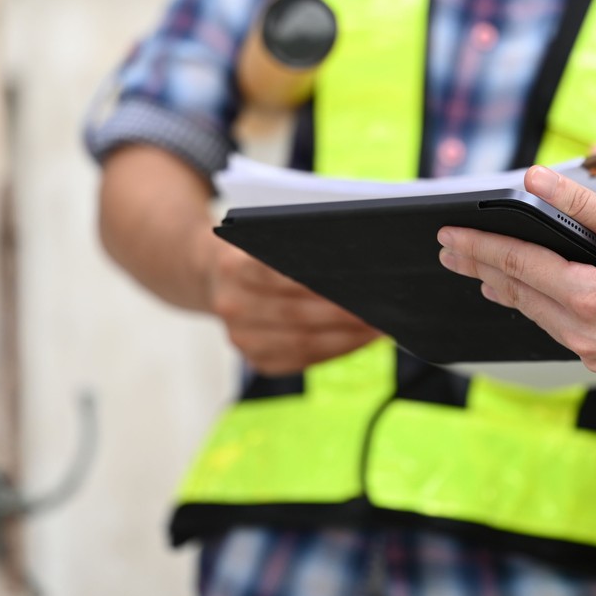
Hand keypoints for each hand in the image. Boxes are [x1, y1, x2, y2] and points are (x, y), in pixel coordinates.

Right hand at [197, 229, 380, 375]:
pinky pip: (302, 361)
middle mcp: (231, 305)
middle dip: (346, 315)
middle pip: (299, 314)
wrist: (211, 275)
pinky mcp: (255, 360)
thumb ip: (301, 246)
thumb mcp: (267, 234)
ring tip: (379, 327)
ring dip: (347, 337)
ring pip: (304, 343)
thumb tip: (357, 264)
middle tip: (384, 309)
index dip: (328, 284)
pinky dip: (335, 351)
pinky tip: (358, 340)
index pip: (286, 276)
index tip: (366, 285)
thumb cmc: (255, 250)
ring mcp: (240, 337)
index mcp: (232, 266)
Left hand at [437, 167, 595, 375]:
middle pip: (516, 292)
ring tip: (477, 271)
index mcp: (588, 297)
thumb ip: (581, 203)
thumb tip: (534, 179)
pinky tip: (524, 296)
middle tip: (447, 252)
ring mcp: (592, 350)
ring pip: (533, 314)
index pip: (517, 263)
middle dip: (479, 267)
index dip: (478, 246)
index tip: (447, 235)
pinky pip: (556, 328)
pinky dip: (535, 307)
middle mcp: (583, 331)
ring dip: (504, 289)